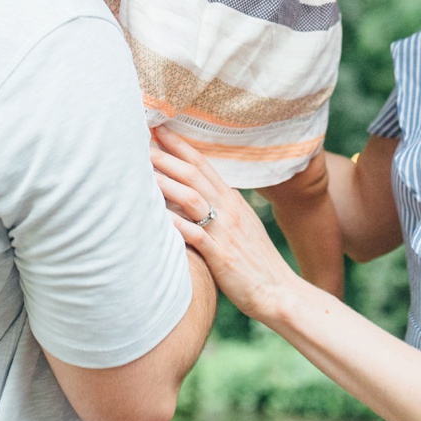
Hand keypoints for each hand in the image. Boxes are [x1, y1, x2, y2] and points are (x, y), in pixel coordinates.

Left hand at [150, 128, 300, 321]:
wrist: (278, 291)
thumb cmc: (254, 261)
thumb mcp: (240, 226)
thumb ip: (220, 208)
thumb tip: (196, 194)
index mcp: (232, 200)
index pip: (203, 164)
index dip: (180, 145)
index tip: (159, 129)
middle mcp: (229, 210)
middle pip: (194, 174)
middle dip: (166, 155)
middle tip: (142, 140)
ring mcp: (225, 231)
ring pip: (191, 198)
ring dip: (166, 182)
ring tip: (142, 169)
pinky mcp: (220, 255)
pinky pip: (195, 234)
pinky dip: (175, 222)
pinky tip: (156, 214)